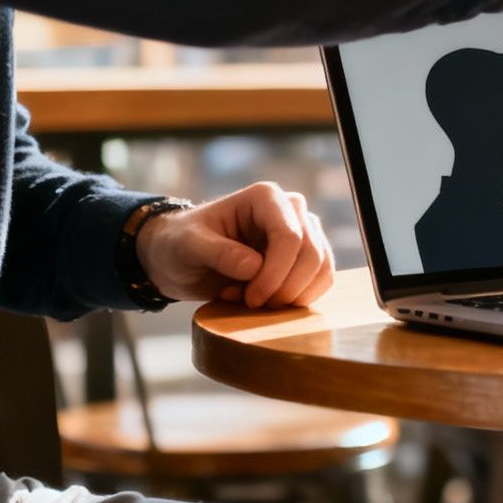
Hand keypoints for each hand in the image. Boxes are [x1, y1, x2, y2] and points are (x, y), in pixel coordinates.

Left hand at [133, 182, 335, 308]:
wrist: (181, 258)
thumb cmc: (181, 244)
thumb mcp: (188, 246)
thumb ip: (218, 253)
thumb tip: (254, 267)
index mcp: (266, 197)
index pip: (290, 236)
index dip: (275, 274)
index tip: (251, 299)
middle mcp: (292, 210)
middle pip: (312, 255)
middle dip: (285, 289)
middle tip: (252, 304)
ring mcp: (304, 233)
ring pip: (322, 270)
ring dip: (291, 297)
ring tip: (252, 300)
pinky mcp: (306, 257)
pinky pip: (321, 282)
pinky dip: (296, 300)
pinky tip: (263, 300)